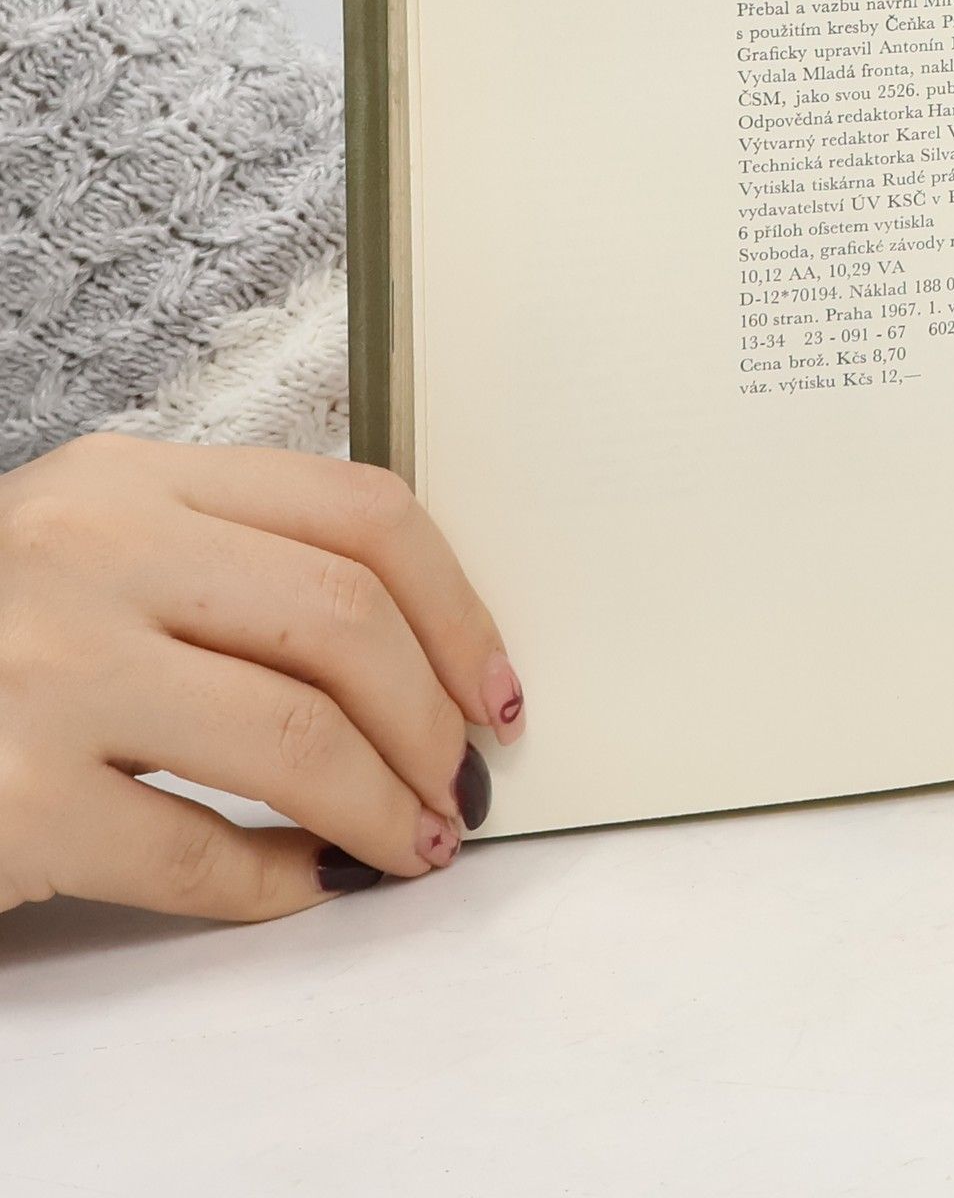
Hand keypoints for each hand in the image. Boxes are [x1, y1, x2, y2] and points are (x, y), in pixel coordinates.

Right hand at [0, 435, 523, 919]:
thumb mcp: (97, 550)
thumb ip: (233, 564)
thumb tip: (421, 656)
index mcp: (135, 479)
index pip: (362, 512)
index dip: (460, 609)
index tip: (497, 687)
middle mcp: (91, 551)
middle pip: (346, 622)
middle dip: (433, 720)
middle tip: (462, 784)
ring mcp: (44, 672)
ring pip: (296, 736)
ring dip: (386, 808)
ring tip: (413, 843)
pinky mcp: (9, 799)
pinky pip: (201, 851)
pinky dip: (281, 881)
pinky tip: (302, 882)